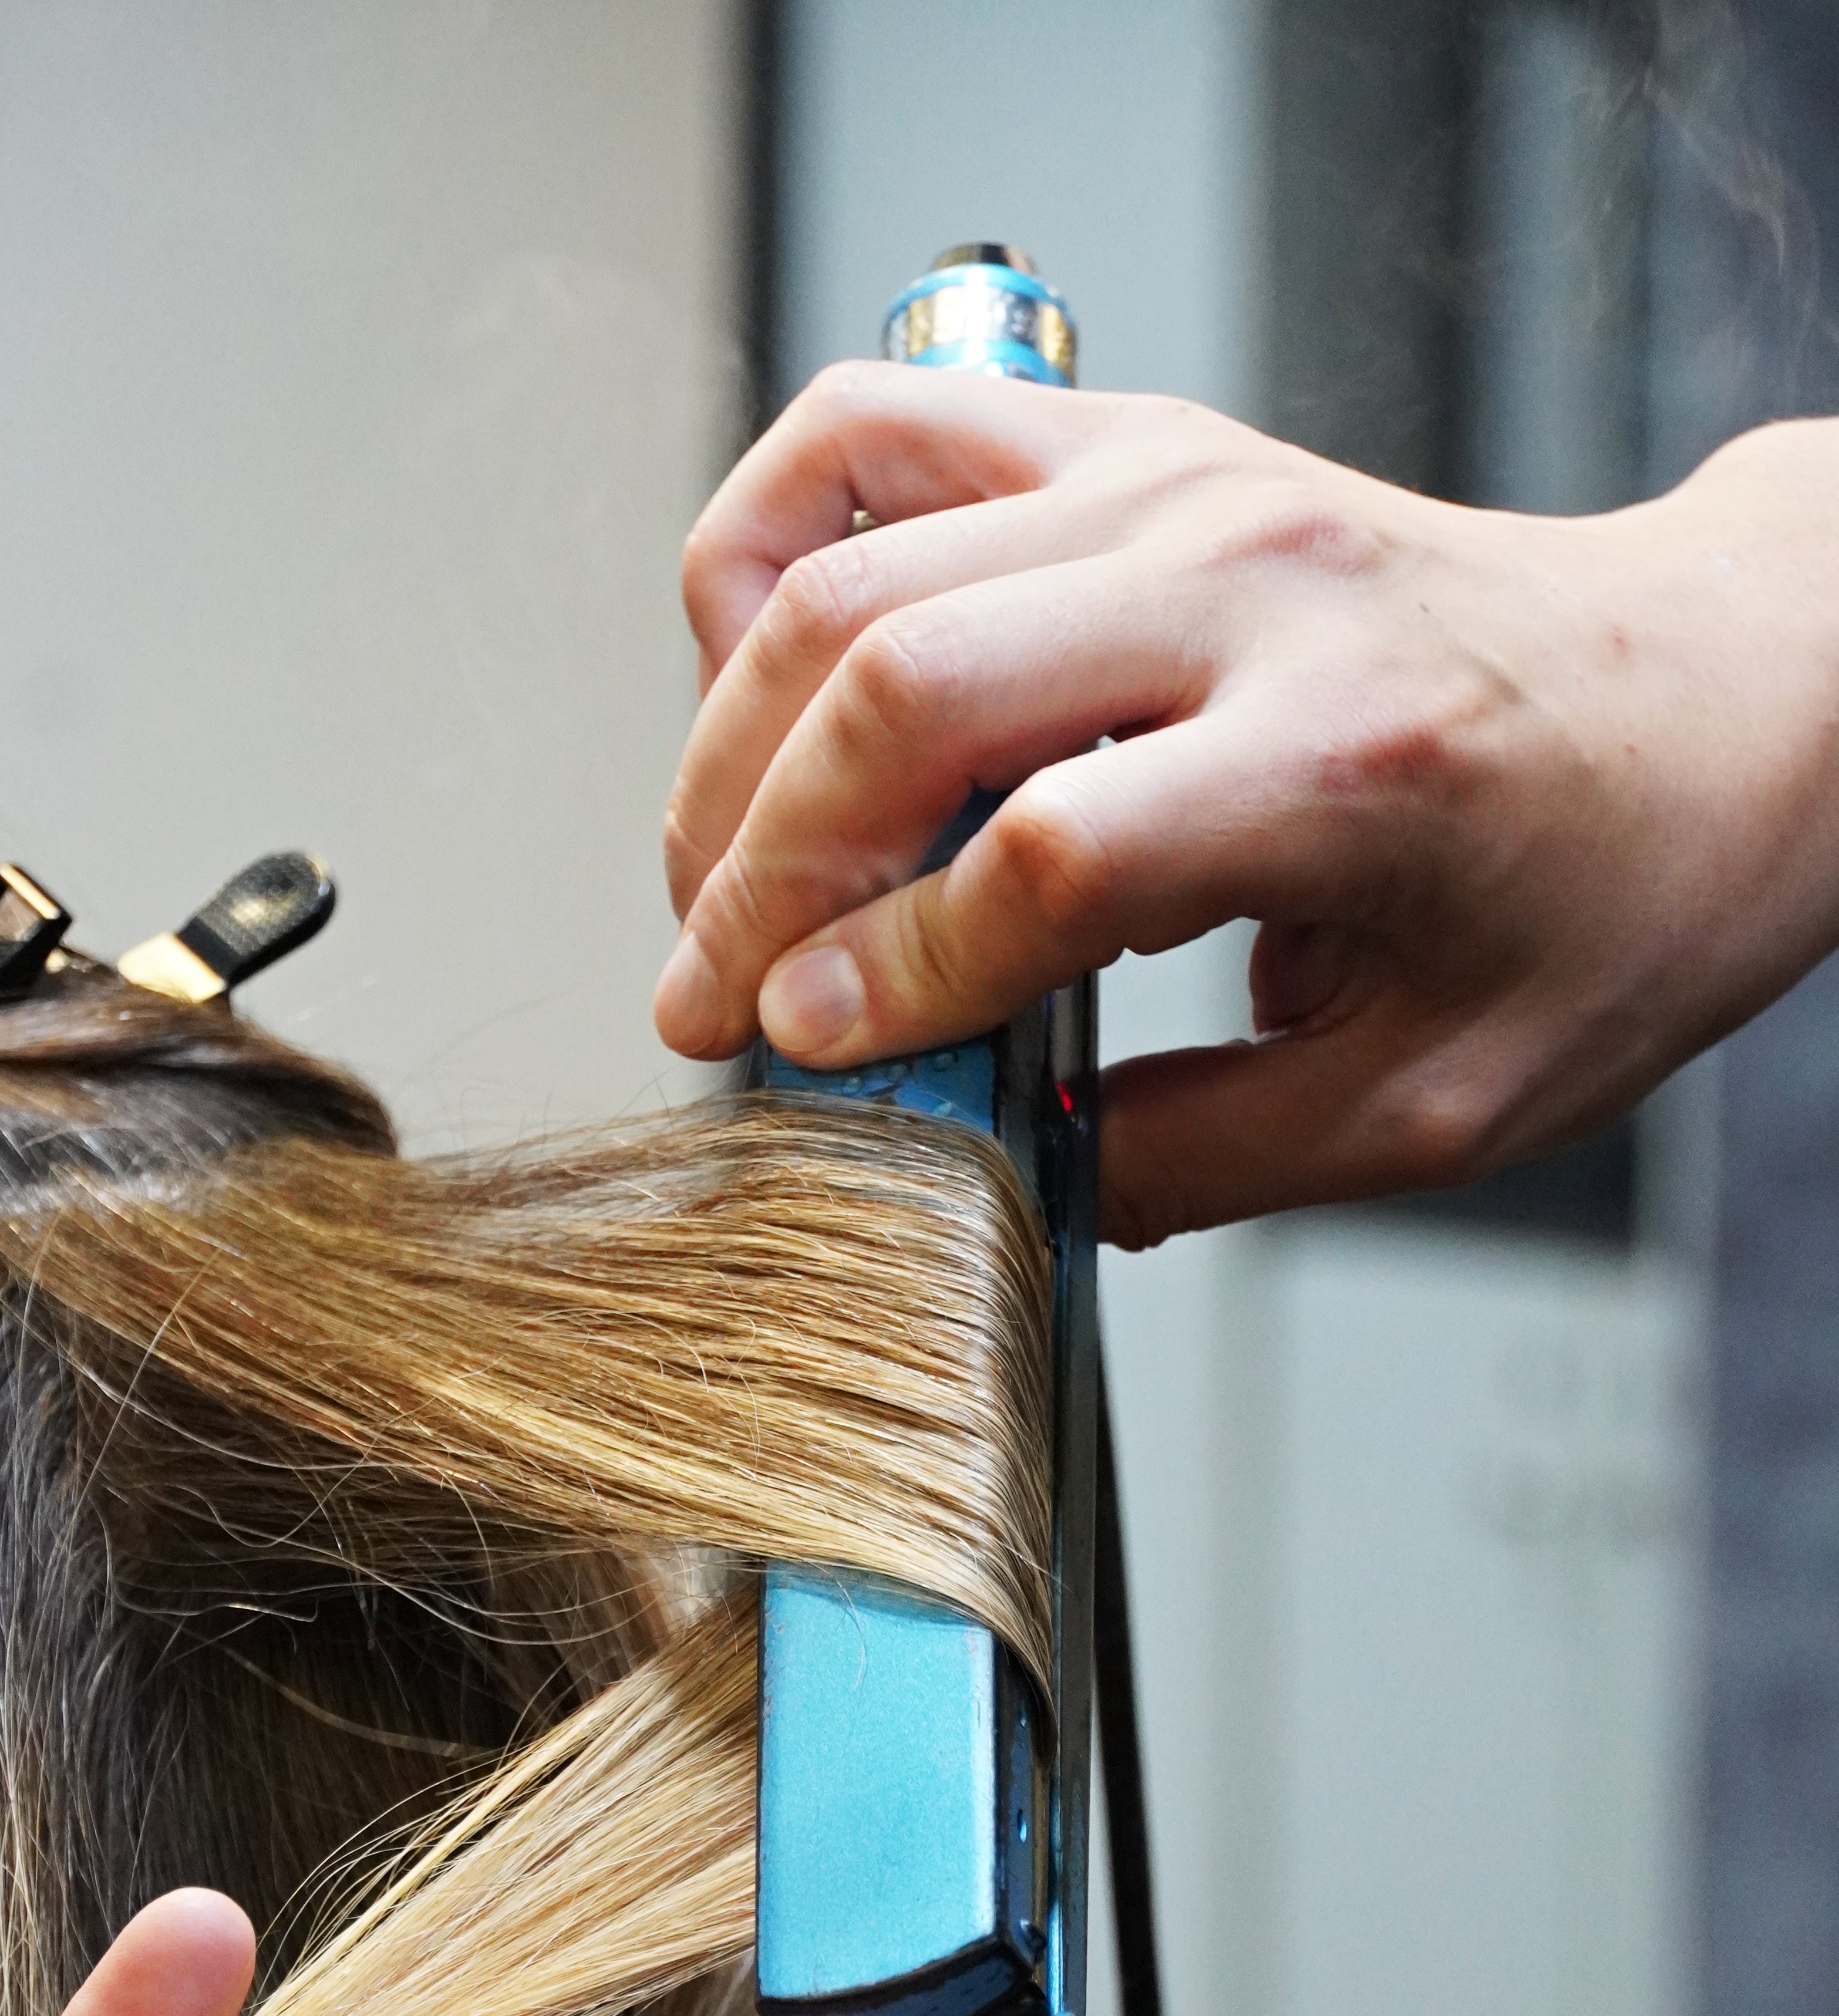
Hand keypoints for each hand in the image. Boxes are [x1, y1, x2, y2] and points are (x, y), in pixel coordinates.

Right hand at [655, 371, 1838, 1240]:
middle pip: (908, 685)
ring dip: (733, 740)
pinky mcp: (1131, 441)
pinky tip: (755, 677)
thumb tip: (1001, 1173)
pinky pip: (872, 432)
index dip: (898, 973)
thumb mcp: (1438, 1104)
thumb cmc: (1604, 888)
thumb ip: (1204, 1157)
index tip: (815, 1056)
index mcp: (1353, 756)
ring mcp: (1179, 482)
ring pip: (852, 565)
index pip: (1047, 853)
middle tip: (709, 996)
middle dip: (759, 870)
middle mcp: (1255, 582)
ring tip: (716, 877)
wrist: (1716, 700)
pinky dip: (766, 543)